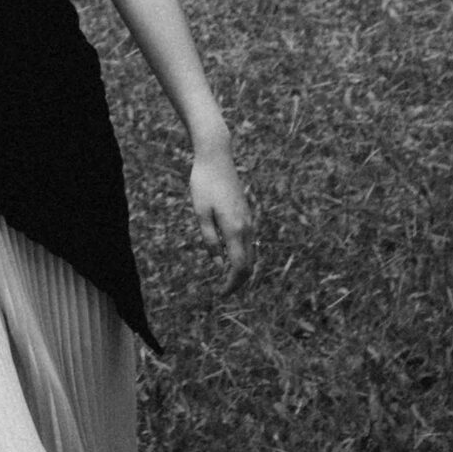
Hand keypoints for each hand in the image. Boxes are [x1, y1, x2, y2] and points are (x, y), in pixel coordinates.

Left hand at [190, 138, 254, 287]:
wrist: (217, 157)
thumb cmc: (204, 183)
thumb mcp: (200, 212)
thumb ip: (209, 239)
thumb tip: (217, 262)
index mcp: (235, 229)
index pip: (239, 267)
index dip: (231, 284)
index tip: (221, 295)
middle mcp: (247, 228)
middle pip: (249, 265)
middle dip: (238, 282)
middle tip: (223, 292)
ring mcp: (249, 221)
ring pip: (252, 255)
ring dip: (242, 271)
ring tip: (227, 280)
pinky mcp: (247, 215)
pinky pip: (250, 244)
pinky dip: (244, 257)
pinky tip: (232, 259)